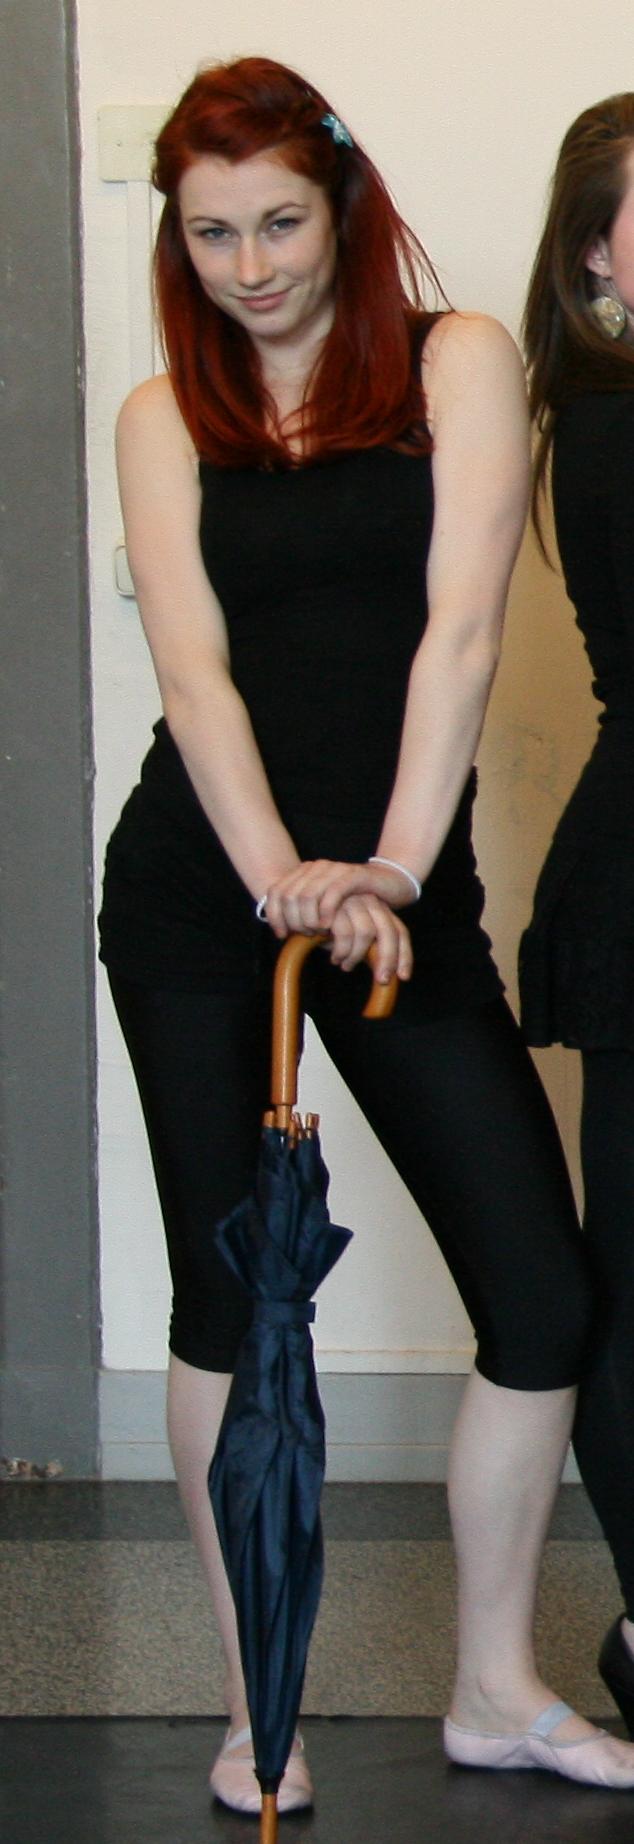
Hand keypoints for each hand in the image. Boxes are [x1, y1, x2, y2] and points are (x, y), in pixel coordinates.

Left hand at [263, 857, 418, 938]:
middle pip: (288, 896)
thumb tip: (282, 931)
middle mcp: (317, 868)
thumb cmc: (355, 902)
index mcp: (305, 872)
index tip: (282, 935)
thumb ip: (303, 914)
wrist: (390, 884)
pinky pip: (333, 892)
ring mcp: (335, 869)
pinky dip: (327, 911)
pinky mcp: (354, 875)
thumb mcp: (324, 909)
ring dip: (309, 919)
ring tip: (317, 933)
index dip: (274, 916)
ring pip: (307, 896)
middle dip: (294, 920)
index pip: (276, 892)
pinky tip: (328, 926)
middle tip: (305, 936)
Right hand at [328, 895, 412, 982]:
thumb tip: (385, 973)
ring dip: (356, 956)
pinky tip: (335, 958)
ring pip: (367, 933)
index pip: (400, 932)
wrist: (302, 907)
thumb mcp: (354, 937)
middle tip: (381, 980)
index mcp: (380, 910)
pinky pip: (345, 933)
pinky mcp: (336, 904)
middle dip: (388, 960)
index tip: (403, 977)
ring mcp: (354, 901)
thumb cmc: (330, 927)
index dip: (404, 956)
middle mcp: (371, 902)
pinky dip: (341, 951)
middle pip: (389, 932)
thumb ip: (370, 948)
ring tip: (345, 965)